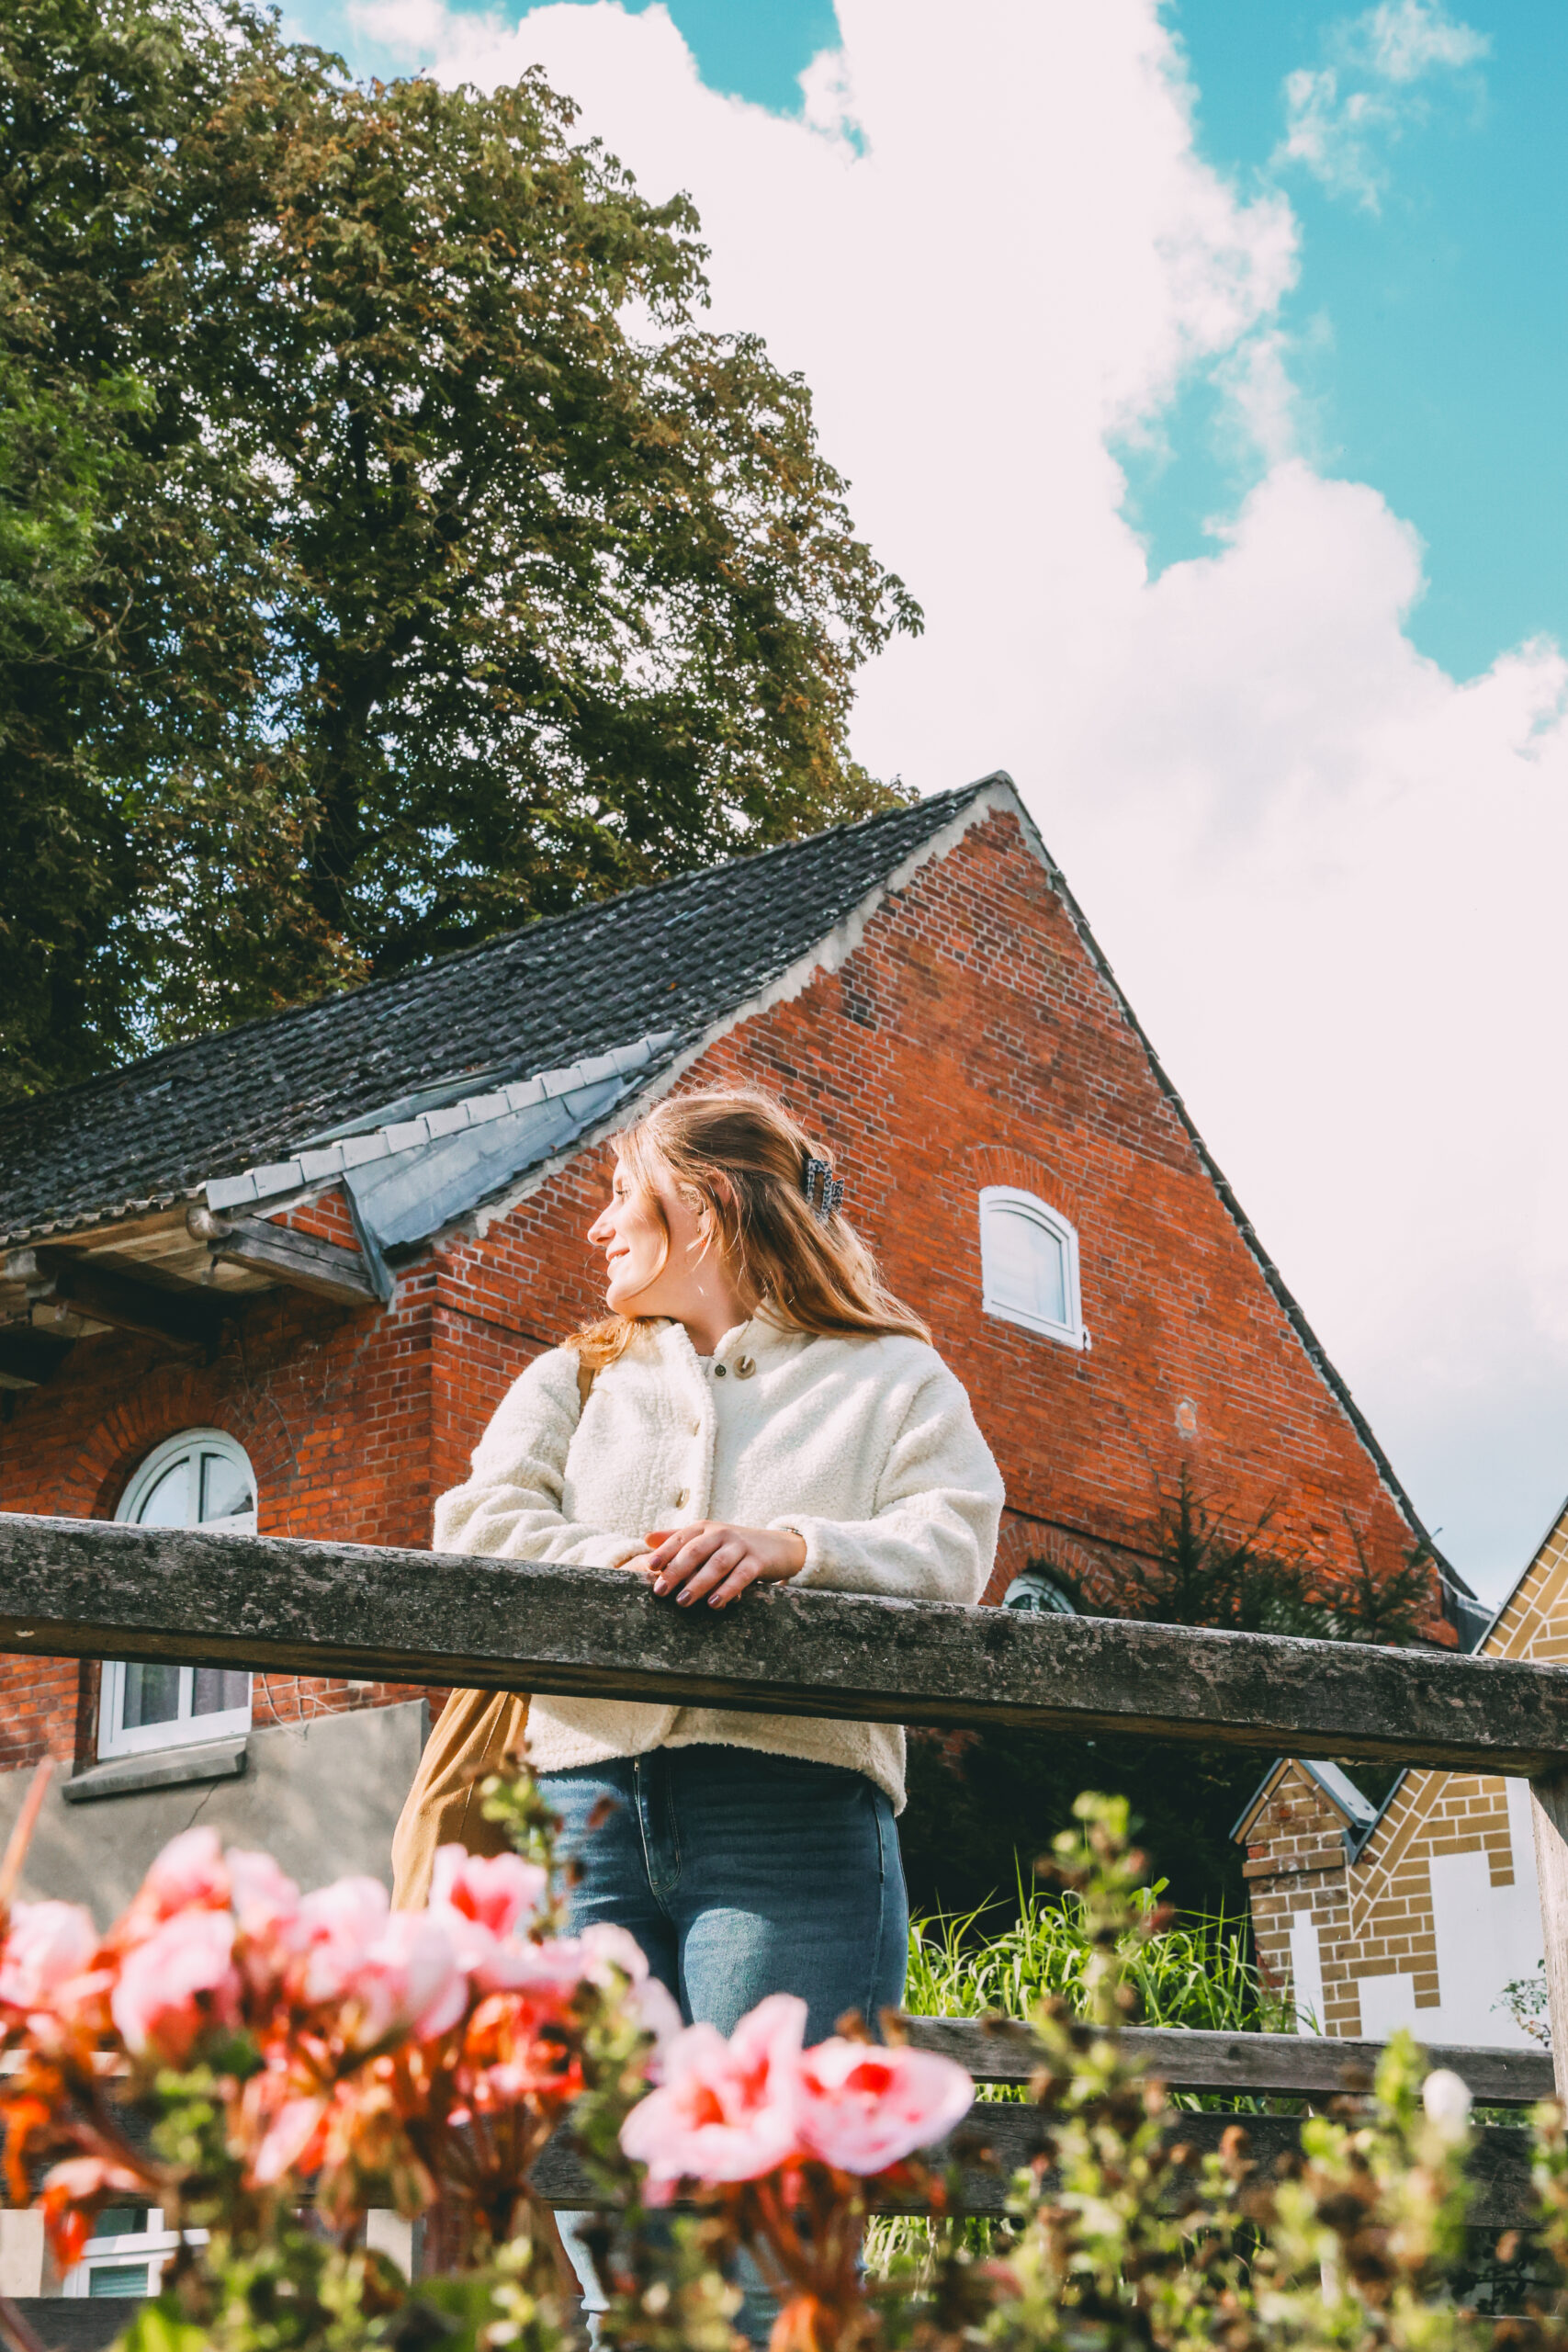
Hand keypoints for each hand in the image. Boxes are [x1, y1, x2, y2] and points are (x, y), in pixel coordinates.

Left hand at [631, 1521, 807, 1608]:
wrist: (777, 1546)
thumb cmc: (733, 1546)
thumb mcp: (707, 1539)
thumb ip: (678, 1539)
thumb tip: (646, 1538)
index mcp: (706, 1528)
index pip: (681, 1538)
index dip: (665, 1551)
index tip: (649, 1567)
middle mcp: (722, 1533)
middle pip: (696, 1551)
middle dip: (676, 1571)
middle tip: (660, 1591)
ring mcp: (741, 1546)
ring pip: (717, 1564)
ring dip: (699, 1583)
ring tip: (683, 1602)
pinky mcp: (757, 1561)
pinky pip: (741, 1576)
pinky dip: (727, 1590)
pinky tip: (715, 1604)